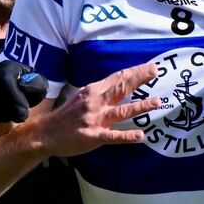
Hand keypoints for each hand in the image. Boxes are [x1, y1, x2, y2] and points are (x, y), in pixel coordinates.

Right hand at [0, 61, 47, 124]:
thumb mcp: (37, 83)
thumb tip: (23, 86)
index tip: (24, 113)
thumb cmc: (26, 85)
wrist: (7, 82)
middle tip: (15, 114)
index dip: (15, 101)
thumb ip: (37, 84)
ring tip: (5, 114)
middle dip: (8, 113)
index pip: (4, 83)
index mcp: (6, 67)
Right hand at [37, 62, 162, 157]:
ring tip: (157, 102)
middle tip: (156, 71)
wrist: (46, 133)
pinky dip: (127, 136)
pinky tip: (140, 136)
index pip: (117, 78)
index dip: (135, 72)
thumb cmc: (66, 116)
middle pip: (121, 88)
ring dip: (140, 106)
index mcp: (93, 91)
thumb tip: (117, 85)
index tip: (151, 67)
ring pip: (122, 111)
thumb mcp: (81, 96)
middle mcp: (96, 102)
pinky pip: (113, 136)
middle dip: (139, 79)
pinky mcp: (93, 136)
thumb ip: (99, 91)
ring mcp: (95, 119)